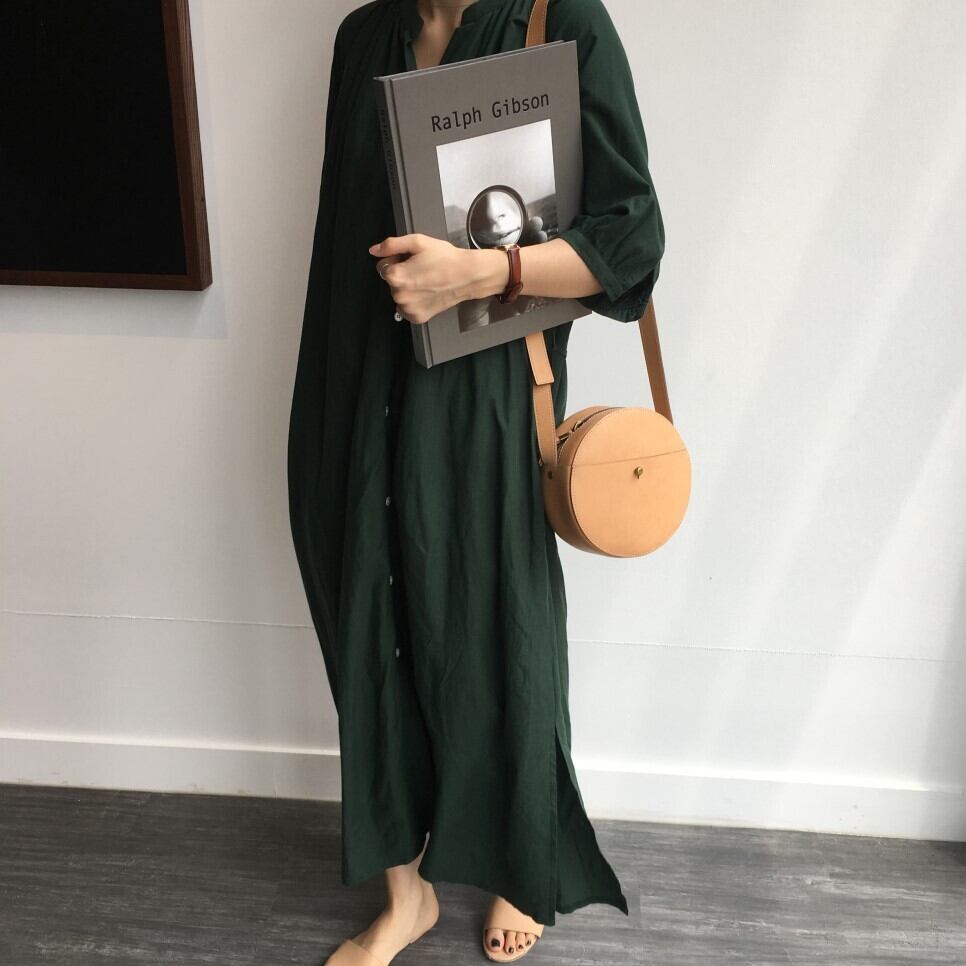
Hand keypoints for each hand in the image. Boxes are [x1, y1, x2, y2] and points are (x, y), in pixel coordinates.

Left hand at [369, 233, 505, 324]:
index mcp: (395, 276)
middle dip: (402, 274)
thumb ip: (392, 244)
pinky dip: (414, 302)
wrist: (467, 276)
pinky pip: (407, 309)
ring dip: (408, 288)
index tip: (412, 259)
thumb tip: (373, 250)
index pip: (382, 266)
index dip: (396, 259)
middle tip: (421, 269)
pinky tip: (427, 293)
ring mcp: (408, 309)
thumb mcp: (418, 241)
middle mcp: (399, 295)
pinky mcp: (417, 317)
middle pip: (391, 282)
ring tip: (426, 281)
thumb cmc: (445, 258)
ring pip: (399, 295)